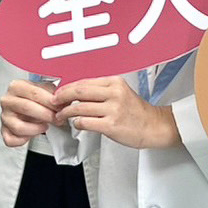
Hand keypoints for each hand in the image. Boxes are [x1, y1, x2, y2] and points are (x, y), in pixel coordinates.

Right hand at [0, 79, 59, 146]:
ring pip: (19, 127)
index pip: (35, 93)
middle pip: (27, 108)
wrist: (26, 108)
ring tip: (45, 126)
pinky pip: (12, 139)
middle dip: (46, 115)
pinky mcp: (4, 131)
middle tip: (57, 119)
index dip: (50, 102)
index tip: (61, 107)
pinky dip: (24, 140)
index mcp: (16, 86)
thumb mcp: (46, 90)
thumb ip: (55, 93)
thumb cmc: (36, 99)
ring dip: (36, 129)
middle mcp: (7, 101)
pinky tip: (33, 133)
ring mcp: (4, 117)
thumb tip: (65, 100)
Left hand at [53, 77, 179, 149]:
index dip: (67, 87)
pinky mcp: (111, 125)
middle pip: (79, 91)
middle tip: (54, 102)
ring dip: (65, 112)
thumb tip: (75, 91)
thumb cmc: (136, 111)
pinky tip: (76, 124)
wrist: (153, 126)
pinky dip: (77, 123)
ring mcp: (113, 109)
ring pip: (79, 108)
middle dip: (61, 97)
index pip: (84, 82)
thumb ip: (100, 90)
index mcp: (114, 82)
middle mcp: (114, 93)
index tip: (58, 93)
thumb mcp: (120, 92)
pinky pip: (85, 122)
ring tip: (61, 116)